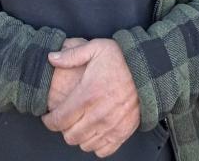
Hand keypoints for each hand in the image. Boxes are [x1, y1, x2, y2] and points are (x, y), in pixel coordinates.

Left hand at [42, 39, 140, 157]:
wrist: (149, 69)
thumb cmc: (121, 58)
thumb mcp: (95, 48)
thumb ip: (71, 54)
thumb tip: (51, 58)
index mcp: (87, 94)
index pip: (59, 119)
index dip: (49, 121)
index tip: (48, 117)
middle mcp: (98, 114)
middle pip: (70, 136)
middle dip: (63, 129)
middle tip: (65, 119)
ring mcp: (112, 125)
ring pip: (85, 144)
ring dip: (79, 137)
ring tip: (79, 125)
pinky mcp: (124, 131)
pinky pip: (104, 150)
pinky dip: (96, 145)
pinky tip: (94, 133)